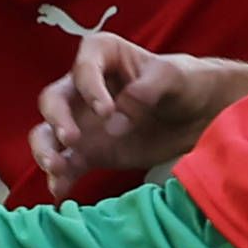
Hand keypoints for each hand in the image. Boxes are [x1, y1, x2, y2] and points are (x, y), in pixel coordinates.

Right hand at [29, 34, 247, 198]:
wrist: (201, 116)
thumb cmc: (187, 83)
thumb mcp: (174, 77)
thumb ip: (146, 90)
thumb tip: (114, 121)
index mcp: (104, 56)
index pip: (84, 65)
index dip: (88, 87)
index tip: (106, 110)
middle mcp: (84, 88)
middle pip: (54, 99)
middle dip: (56, 119)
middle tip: (72, 139)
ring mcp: (83, 122)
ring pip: (49, 133)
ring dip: (46, 150)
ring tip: (57, 168)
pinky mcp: (90, 153)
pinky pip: (66, 165)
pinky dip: (60, 179)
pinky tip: (61, 192)